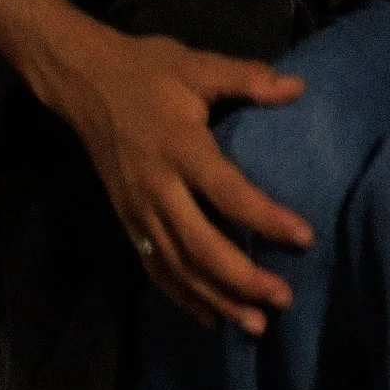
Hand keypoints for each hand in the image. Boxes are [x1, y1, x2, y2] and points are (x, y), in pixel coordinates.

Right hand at [50, 18, 312, 332]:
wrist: (84, 81)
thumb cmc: (147, 71)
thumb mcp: (196, 65)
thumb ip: (246, 77)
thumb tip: (298, 88)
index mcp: (180, 146)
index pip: (228, 193)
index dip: (266, 218)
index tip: (304, 237)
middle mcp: (157, 187)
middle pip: (201, 246)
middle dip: (242, 279)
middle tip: (282, 299)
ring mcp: (137, 210)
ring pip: (178, 268)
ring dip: (216, 299)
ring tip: (255, 324)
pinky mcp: (125, 221)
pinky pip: (154, 269)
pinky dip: (182, 298)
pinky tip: (210, 318)